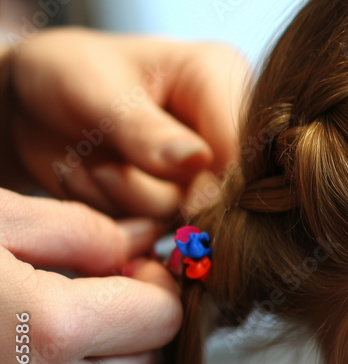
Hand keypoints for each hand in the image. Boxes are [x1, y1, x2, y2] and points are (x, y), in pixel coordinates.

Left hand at [0, 27, 249, 218]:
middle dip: (153, 190)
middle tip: (102, 168)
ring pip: (186, 216)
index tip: (160, 172)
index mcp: (221, 78)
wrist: (28, 105)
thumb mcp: (97, 90)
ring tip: (91, 166)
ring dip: (128, 201)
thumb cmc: (66, 74)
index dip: (212, 174)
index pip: (245, 143)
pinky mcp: (178, 202)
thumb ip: (144, 129)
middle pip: (221, 190)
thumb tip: (194, 161)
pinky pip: (161, 231)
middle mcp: (221, 129)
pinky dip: (120, 218)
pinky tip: (95, 183)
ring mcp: (201, 170)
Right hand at [0, 188, 181, 363]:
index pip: (164, 317)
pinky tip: (15, 351)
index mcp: (50, 331)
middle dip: (133, 322)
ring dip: (96, 357)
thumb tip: (137, 242)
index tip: (135, 263)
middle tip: (90, 285)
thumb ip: (80, 231)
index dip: (157, 284)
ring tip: (41, 315)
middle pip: (143, 361)